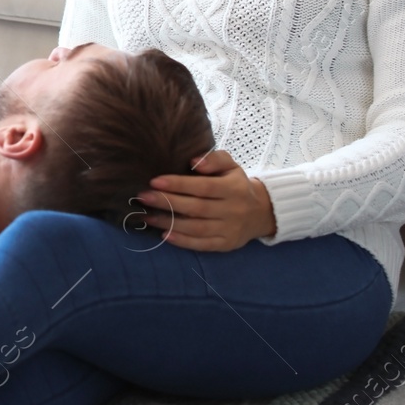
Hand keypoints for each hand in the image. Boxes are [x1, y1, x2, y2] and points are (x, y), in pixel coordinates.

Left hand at [133, 149, 276, 251]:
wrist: (261, 212)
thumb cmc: (237, 185)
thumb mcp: (231, 166)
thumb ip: (215, 159)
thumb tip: (194, 161)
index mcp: (233, 188)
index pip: (203, 187)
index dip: (178, 184)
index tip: (155, 181)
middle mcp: (233, 210)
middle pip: (196, 208)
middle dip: (167, 202)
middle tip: (143, 197)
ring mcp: (230, 229)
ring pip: (196, 228)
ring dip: (169, 223)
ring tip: (147, 216)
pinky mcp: (226, 244)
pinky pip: (202, 244)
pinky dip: (182, 241)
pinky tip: (164, 235)